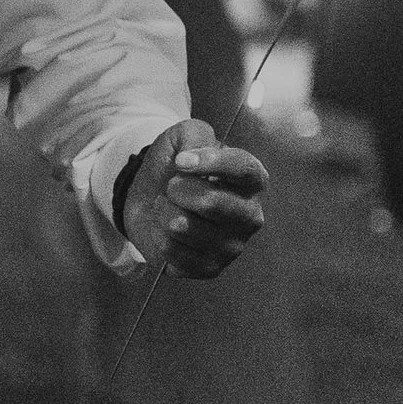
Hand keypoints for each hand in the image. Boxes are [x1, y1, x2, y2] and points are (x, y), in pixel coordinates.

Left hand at [120, 120, 267, 276]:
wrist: (150, 201)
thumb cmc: (176, 168)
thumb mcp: (184, 137)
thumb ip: (194, 134)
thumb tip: (193, 154)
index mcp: (252, 181)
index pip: (244, 169)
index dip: (210, 163)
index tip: (180, 161)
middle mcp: (250, 216)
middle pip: (212, 202)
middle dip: (178, 189)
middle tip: (170, 186)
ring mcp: (232, 246)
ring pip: (185, 227)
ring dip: (163, 211)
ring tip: (166, 207)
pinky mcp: (210, 268)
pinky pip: (173, 252)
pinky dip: (158, 236)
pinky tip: (164, 230)